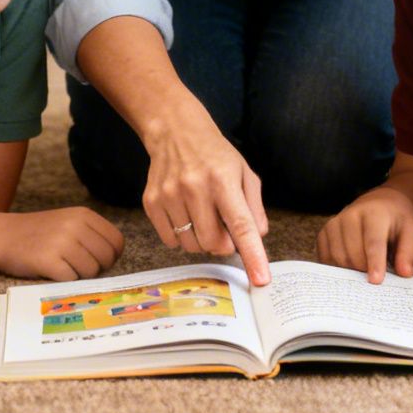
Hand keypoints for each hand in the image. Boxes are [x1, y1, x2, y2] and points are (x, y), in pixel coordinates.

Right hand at [0, 207, 124, 280]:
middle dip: (97, 268)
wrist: (2, 236)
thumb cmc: (39, 233)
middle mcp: (74, 226)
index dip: (112, 256)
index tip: (98, 260)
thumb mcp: (68, 222)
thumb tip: (115, 257)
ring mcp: (61, 243)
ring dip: (80, 275)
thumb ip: (92, 234)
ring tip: (64, 267)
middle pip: (106, 258)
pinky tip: (52, 271)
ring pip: (91, 271)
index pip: (116, 242)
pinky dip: (64, 280)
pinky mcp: (48, 261)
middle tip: (79, 267)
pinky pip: (72, 279)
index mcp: (83, 215)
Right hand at [141, 105, 270, 284]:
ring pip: (191, 246)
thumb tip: (258, 238)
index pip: (241, 225)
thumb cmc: (215, 155)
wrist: (174, 131)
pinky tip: (184, 215)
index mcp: (223, 180)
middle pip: (214, 244)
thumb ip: (254, 207)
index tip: (260, 280)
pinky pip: (170, 241)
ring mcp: (169, 195)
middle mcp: (194, 187)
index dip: (252, 255)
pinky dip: (181, 236)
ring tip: (202, 216)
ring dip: (201, 240)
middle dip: (224, 244)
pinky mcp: (151, 202)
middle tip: (223, 226)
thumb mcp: (244, 173)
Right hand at [316, 188, 412, 282]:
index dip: (375, 262)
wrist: (380, 203)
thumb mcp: (412, 232)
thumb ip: (409, 252)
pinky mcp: (324, 232)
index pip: (373, 241)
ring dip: (352, 270)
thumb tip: (404, 273)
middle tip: (377, 275)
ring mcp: (335, 222)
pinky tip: (351, 266)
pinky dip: (338, 268)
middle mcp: (351, 214)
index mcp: (375, 212)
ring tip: (366, 268)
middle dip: (365, 270)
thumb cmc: (397, 222)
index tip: (376, 281)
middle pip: (353, 253)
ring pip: (338, 258)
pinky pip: (327, 258)